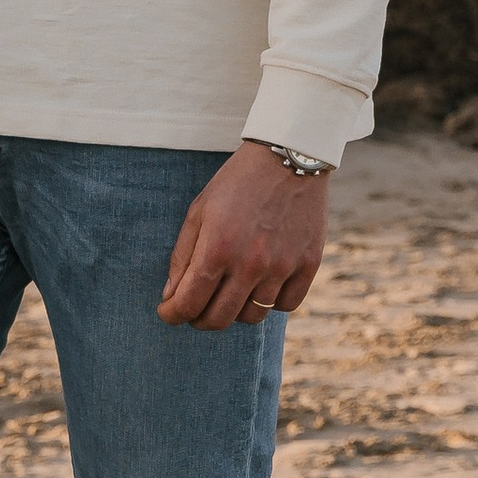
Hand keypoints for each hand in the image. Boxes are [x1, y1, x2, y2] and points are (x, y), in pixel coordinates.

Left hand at [158, 144, 330, 329]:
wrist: (287, 157)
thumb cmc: (237, 183)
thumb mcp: (199, 211)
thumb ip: (183, 257)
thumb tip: (172, 296)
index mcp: (217, 248)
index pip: (188, 303)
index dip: (172, 314)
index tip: (169, 313)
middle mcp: (250, 263)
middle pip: (219, 319)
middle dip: (199, 320)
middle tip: (194, 310)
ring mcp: (282, 266)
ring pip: (252, 317)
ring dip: (234, 312)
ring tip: (229, 294)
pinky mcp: (309, 264)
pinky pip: (285, 305)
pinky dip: (270, 303)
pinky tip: (260, 286)